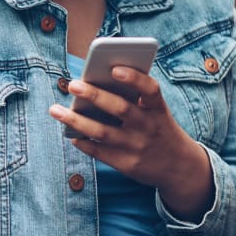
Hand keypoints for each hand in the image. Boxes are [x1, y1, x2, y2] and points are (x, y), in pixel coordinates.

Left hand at [49, 67, 214, 221]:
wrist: (180, 167)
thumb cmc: (159, 127)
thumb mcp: (156, 112)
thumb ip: (135, 98)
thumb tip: (95, 83)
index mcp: (158, 109)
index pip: (150, 90)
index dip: (134, 78)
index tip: (115, 68)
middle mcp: (149, 127)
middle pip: (120, 108)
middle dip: (94, 95)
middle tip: (72, 84)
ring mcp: (137, 147)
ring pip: (102, 132)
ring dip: (76, 120)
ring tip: (55, 110)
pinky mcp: (127, 164)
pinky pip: (99, 152)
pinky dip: (83, 142)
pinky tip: (70, 134)